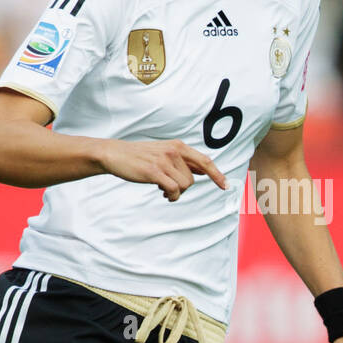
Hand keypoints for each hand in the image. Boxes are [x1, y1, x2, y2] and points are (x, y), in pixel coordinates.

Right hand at [99, 138, 227, 200]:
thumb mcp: (164, 153)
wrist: (116, 154)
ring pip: (184, 185)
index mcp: (178, 146)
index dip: (217, 175)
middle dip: (183, 187)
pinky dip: (172, 196)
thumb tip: (204, 170)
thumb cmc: (140, 156)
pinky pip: (173, 190)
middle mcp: (174, 151)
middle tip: (169, 188)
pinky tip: (164, 194)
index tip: (226, 186)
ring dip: (175, 192)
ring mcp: (164, 161)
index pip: (205, 161)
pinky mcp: (154, 171)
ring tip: (164, 190)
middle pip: (192, 179)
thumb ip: (183, 161)